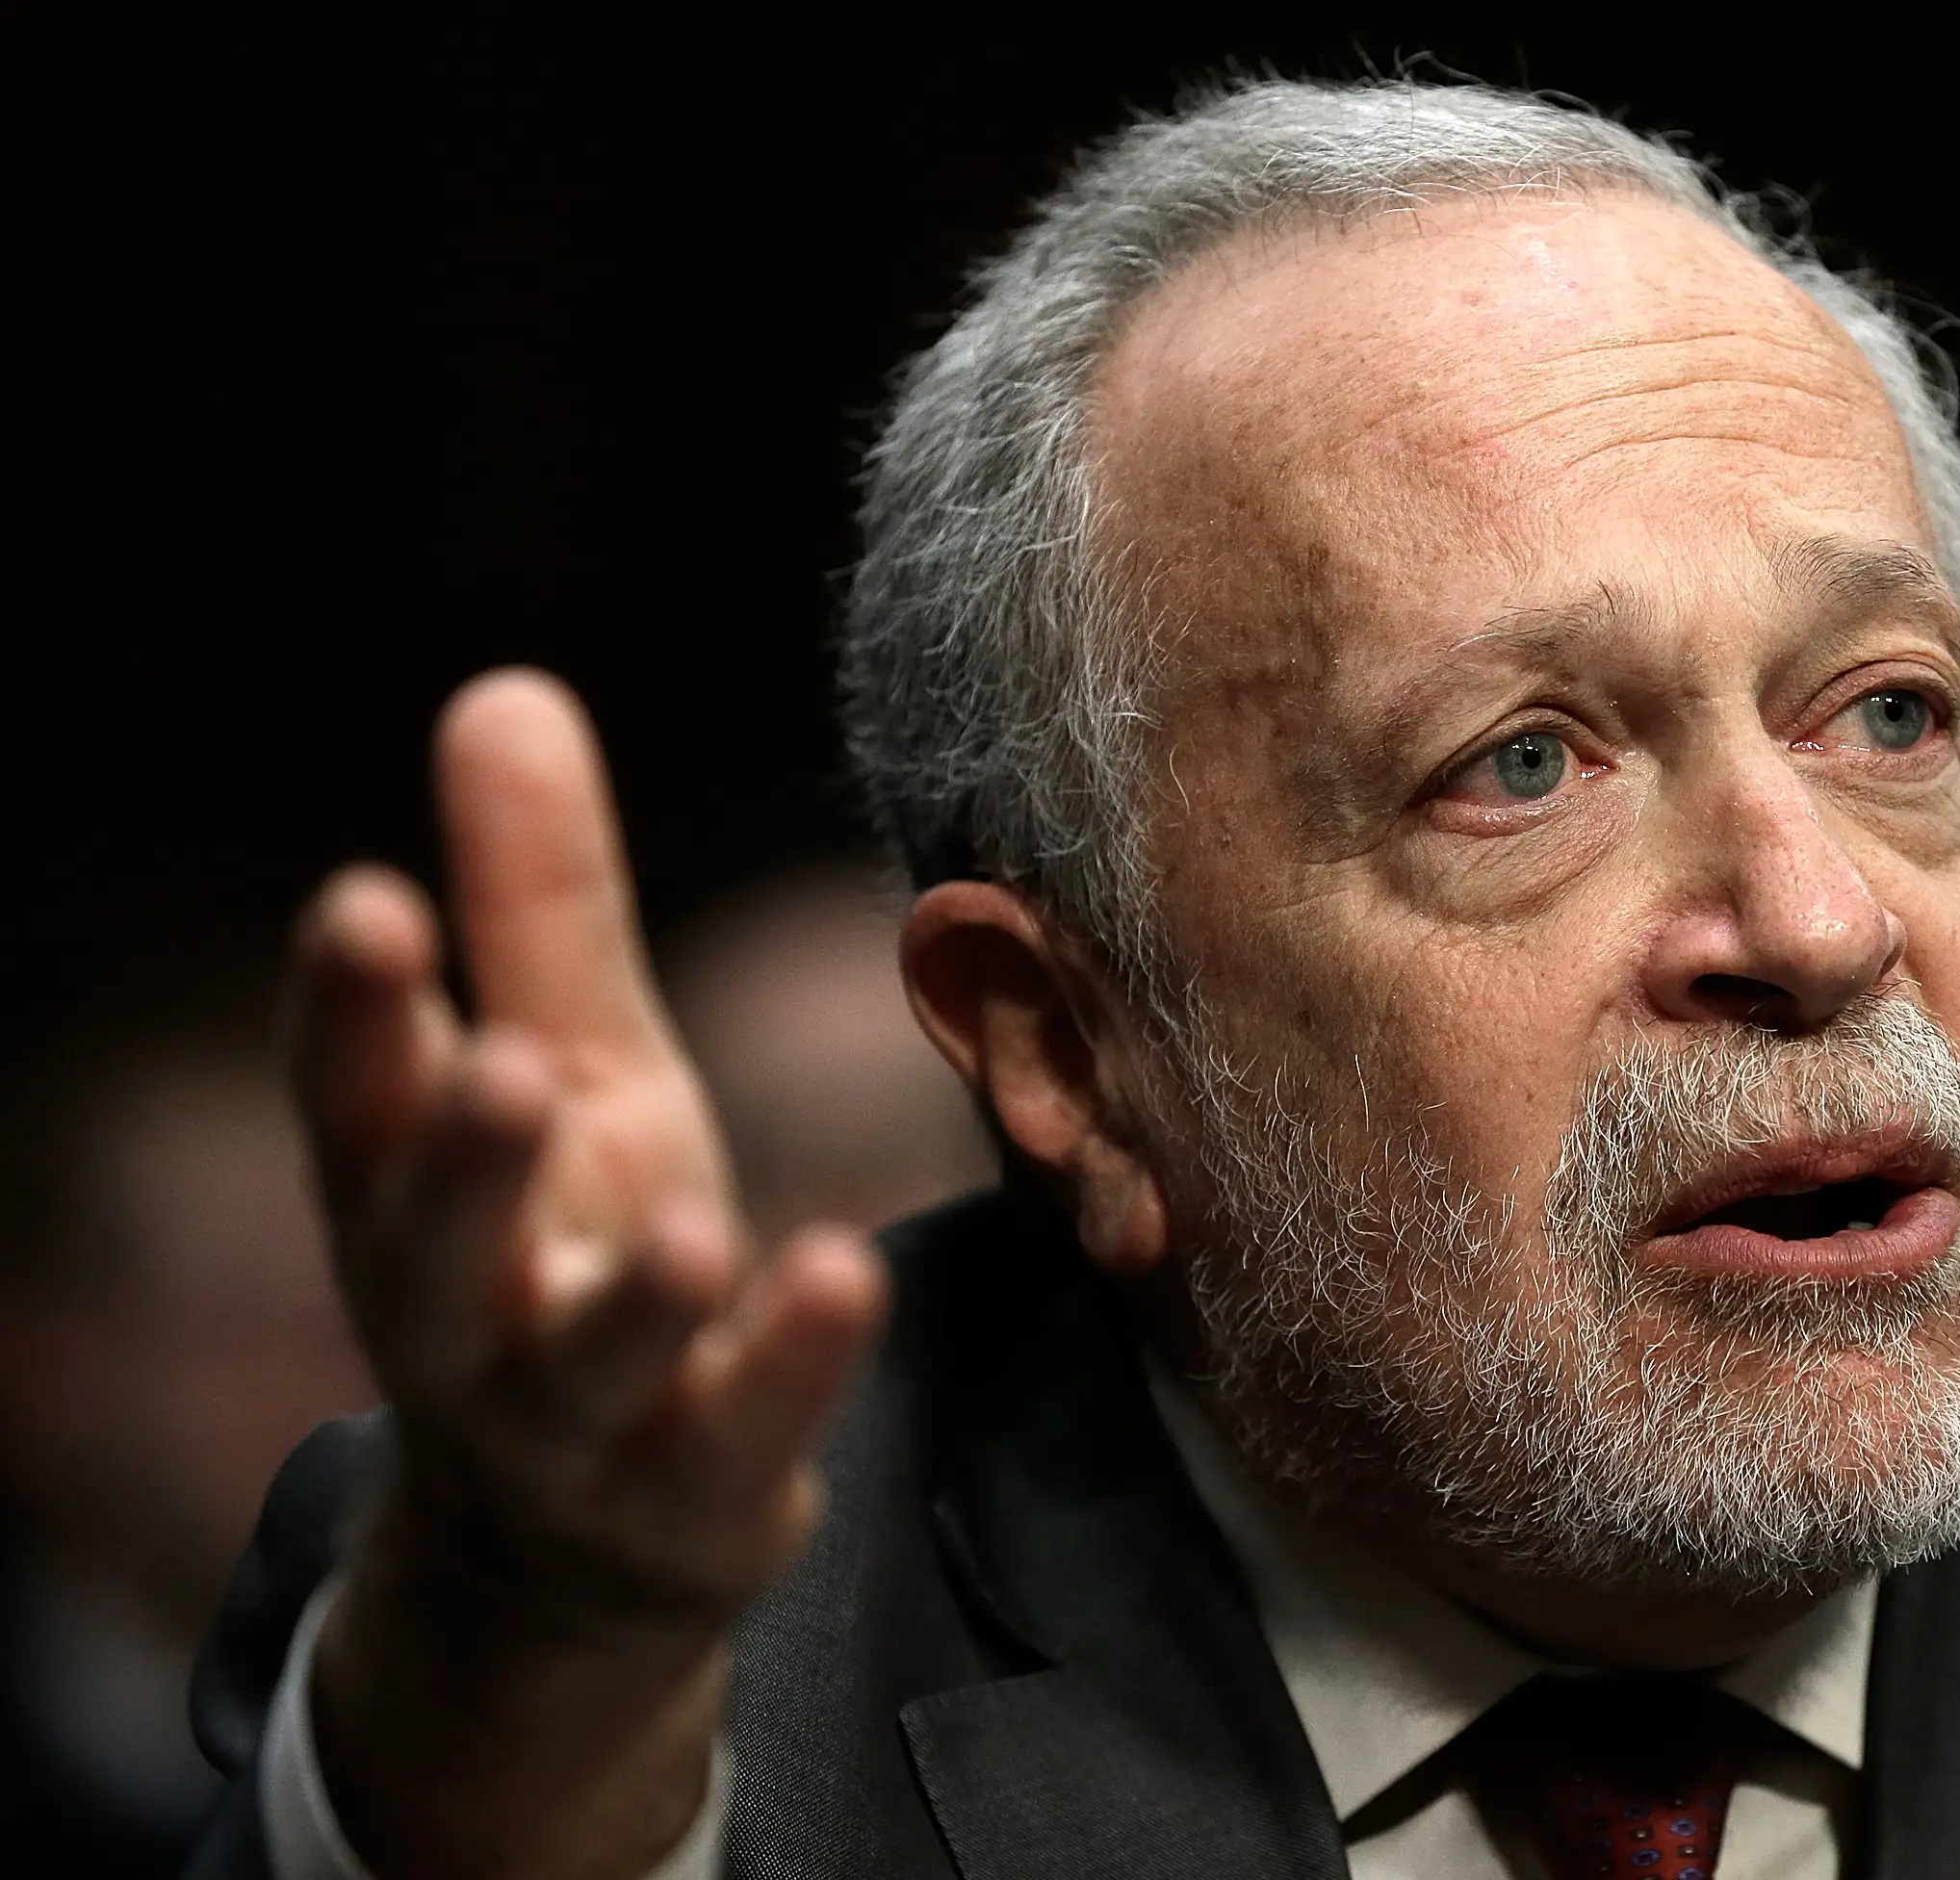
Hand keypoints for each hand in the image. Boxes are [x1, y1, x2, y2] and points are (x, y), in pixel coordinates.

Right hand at [289, 671, 886, 1878]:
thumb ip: (536, 908)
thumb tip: (505, 689)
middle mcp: (465, 1322)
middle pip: (433, 1253)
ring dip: (630, 1304)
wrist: (587, 1543)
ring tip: (693, 1224)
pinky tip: (840, 1275)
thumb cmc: (572, 1255)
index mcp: (416, 1200)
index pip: (358, 1106)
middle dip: (459, 1164)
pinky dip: (784, 1373)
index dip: (352, 1017)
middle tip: (498, 1066)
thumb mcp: (574, 1074)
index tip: (364, 905)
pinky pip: (733, 1445)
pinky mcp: (690, 1504)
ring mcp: (573, 1435)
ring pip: (581, 1375)